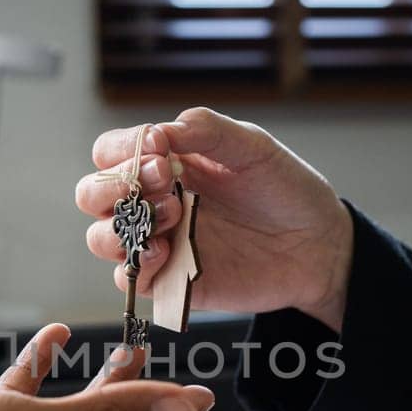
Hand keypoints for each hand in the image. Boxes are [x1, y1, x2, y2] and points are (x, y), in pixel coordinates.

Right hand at [78, 108, 353, 330]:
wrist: (319, 246)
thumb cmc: (286, 191)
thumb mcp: (253, 148)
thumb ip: (208, 131)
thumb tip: (162, 129)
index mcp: (166, 163)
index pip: (112, 152)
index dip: (122, 150)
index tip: (159, 150)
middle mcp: (154, 202)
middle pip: (93, 194)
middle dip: (111, 187)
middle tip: (158, 184)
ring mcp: (161, 242)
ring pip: (102, 238)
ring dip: (121, 227)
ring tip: (170, 218)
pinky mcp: (172, 282)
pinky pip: (130, 281)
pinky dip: (135, 268)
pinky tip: (164, 254)